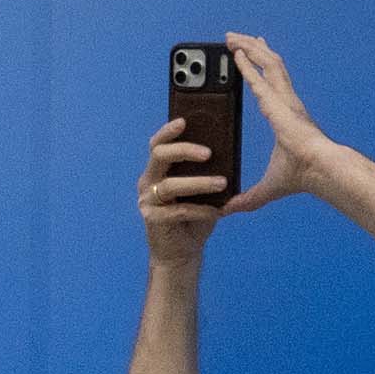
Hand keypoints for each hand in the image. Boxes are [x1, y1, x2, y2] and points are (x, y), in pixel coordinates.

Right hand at [141, 119, 230, 267]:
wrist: (181, 253)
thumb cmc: (194, 217)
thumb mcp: (202, 189)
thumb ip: (206, 171)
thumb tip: (226, 148)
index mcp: (158, 171)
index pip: (158, 145)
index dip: (168, 131)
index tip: (184, 120)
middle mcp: (148, 182)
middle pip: (159, 156)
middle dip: (184, 150)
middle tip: (209, 153)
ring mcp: (148, 202)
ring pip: (170, 185)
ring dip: (198, 183)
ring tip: (222, 184)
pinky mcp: (152, 220)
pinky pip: (178, 211)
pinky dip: (201, 210)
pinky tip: (218, 212)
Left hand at [227, 32, 336, 213]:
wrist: (319, 170)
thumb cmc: (301, 176)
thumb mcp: (265, 187)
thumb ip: (246, 198)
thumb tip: (228, 210)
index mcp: (284, 115)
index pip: (267, 87)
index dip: (256, 71)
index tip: (246, 60)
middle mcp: (286, 102)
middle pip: (268, 67)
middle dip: (252, 50)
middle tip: (235, 39)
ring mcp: (285, 99)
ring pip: (267, 64)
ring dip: (248, 49)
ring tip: (231, 37)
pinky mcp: (279, 101)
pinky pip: (260, 75)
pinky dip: (247, 62)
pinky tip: (233, 53)